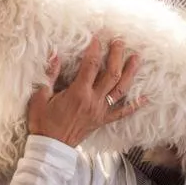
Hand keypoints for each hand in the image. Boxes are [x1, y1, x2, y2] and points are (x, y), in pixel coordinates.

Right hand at [27, 37, 145, 147]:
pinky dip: (134, 105)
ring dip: (130, 73)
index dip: (95, 49)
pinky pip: (122, 112)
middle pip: (111, 74)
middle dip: (116, 56)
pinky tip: (145, 98)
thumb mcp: (41, 96)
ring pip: (120, 89)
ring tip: (136, 58)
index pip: (90, 65)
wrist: (51, 146)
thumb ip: (50, 75)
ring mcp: (100, 111)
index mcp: (78, 93)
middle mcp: (93, 100)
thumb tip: (55, 55)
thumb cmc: (43, 122)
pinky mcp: (102, 120)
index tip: (97, 38)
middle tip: (120, 42)